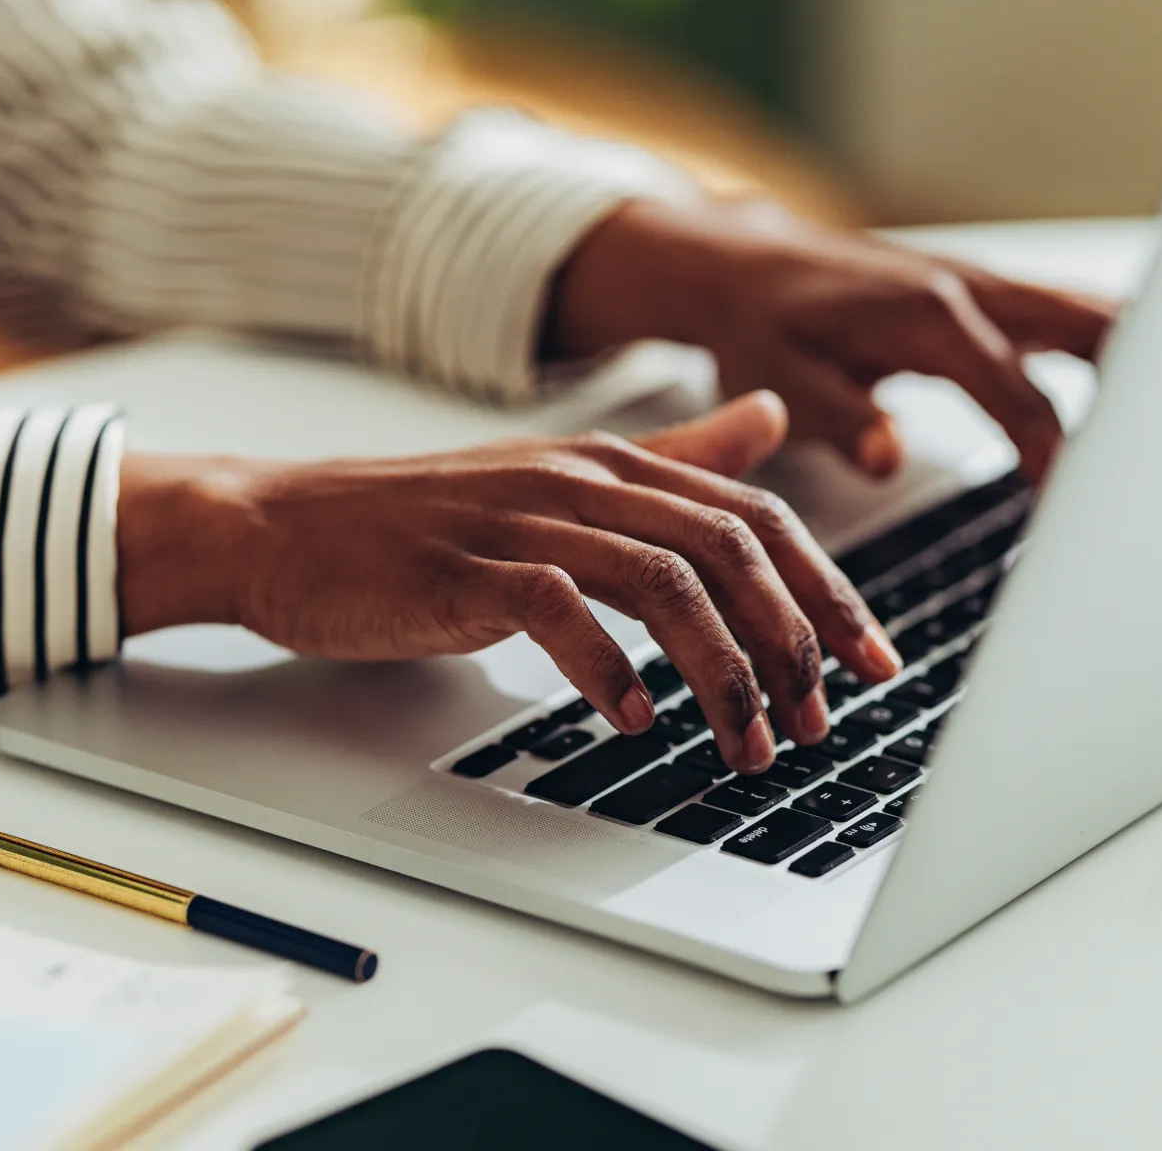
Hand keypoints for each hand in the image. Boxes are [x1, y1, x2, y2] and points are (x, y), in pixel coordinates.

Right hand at [116, 394, 899, 773]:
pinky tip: (634, 721)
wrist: (287, 526)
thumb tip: (767, 416)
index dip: (828, 590)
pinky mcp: (463, 568)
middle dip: (793, 641)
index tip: (874, 661)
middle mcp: (584, 479)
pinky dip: (608, 671)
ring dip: (720, 674)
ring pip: (661, 583)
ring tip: (747, 744)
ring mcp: (522, 519)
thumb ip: (676, 454)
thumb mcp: (567, 478)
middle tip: (821, 719)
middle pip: (729, 550)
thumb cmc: (433, 518)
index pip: (758, 518)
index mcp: (621, 461)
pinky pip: (558, 613)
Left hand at [548, 198, 1115, 481]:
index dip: (1062, 458)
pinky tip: (1145, 398)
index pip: (1023, 397)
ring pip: (1094, 315)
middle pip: (1094, 330)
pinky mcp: (987, 296)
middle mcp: (971, 289)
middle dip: (1149, 386)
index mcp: (928, 316)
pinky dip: (1116, 352)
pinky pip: (1070, 319)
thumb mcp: (776, 381)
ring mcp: (986, 286)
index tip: (1089, 514)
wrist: (743, 266)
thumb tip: (887, 457)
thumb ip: (836, 418)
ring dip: (1146, 361)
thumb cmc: (759, 328)